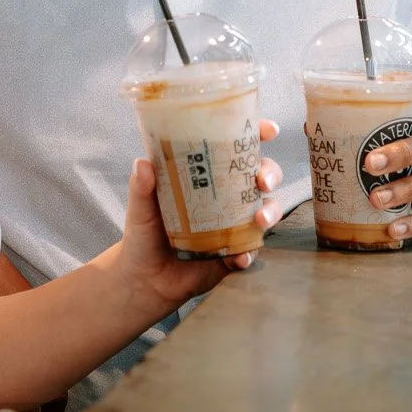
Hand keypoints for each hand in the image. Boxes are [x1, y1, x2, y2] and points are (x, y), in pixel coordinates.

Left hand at [117, 122, 284, 318]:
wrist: (145, 279)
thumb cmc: (143, 234)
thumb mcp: (141, 207)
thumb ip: (142, 188)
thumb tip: (143, 163)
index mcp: (206, 176)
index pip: (235, 149)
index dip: (257, 135)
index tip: (269, 131)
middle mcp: (225, 197)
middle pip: (260, 176)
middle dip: (270, 174)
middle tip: (262, 181)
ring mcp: (233, 226)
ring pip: (265, 210)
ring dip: (270, 212)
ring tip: (260, 220)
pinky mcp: (233, 254)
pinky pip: (250, 251)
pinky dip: (249, 253)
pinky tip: (240, 258)